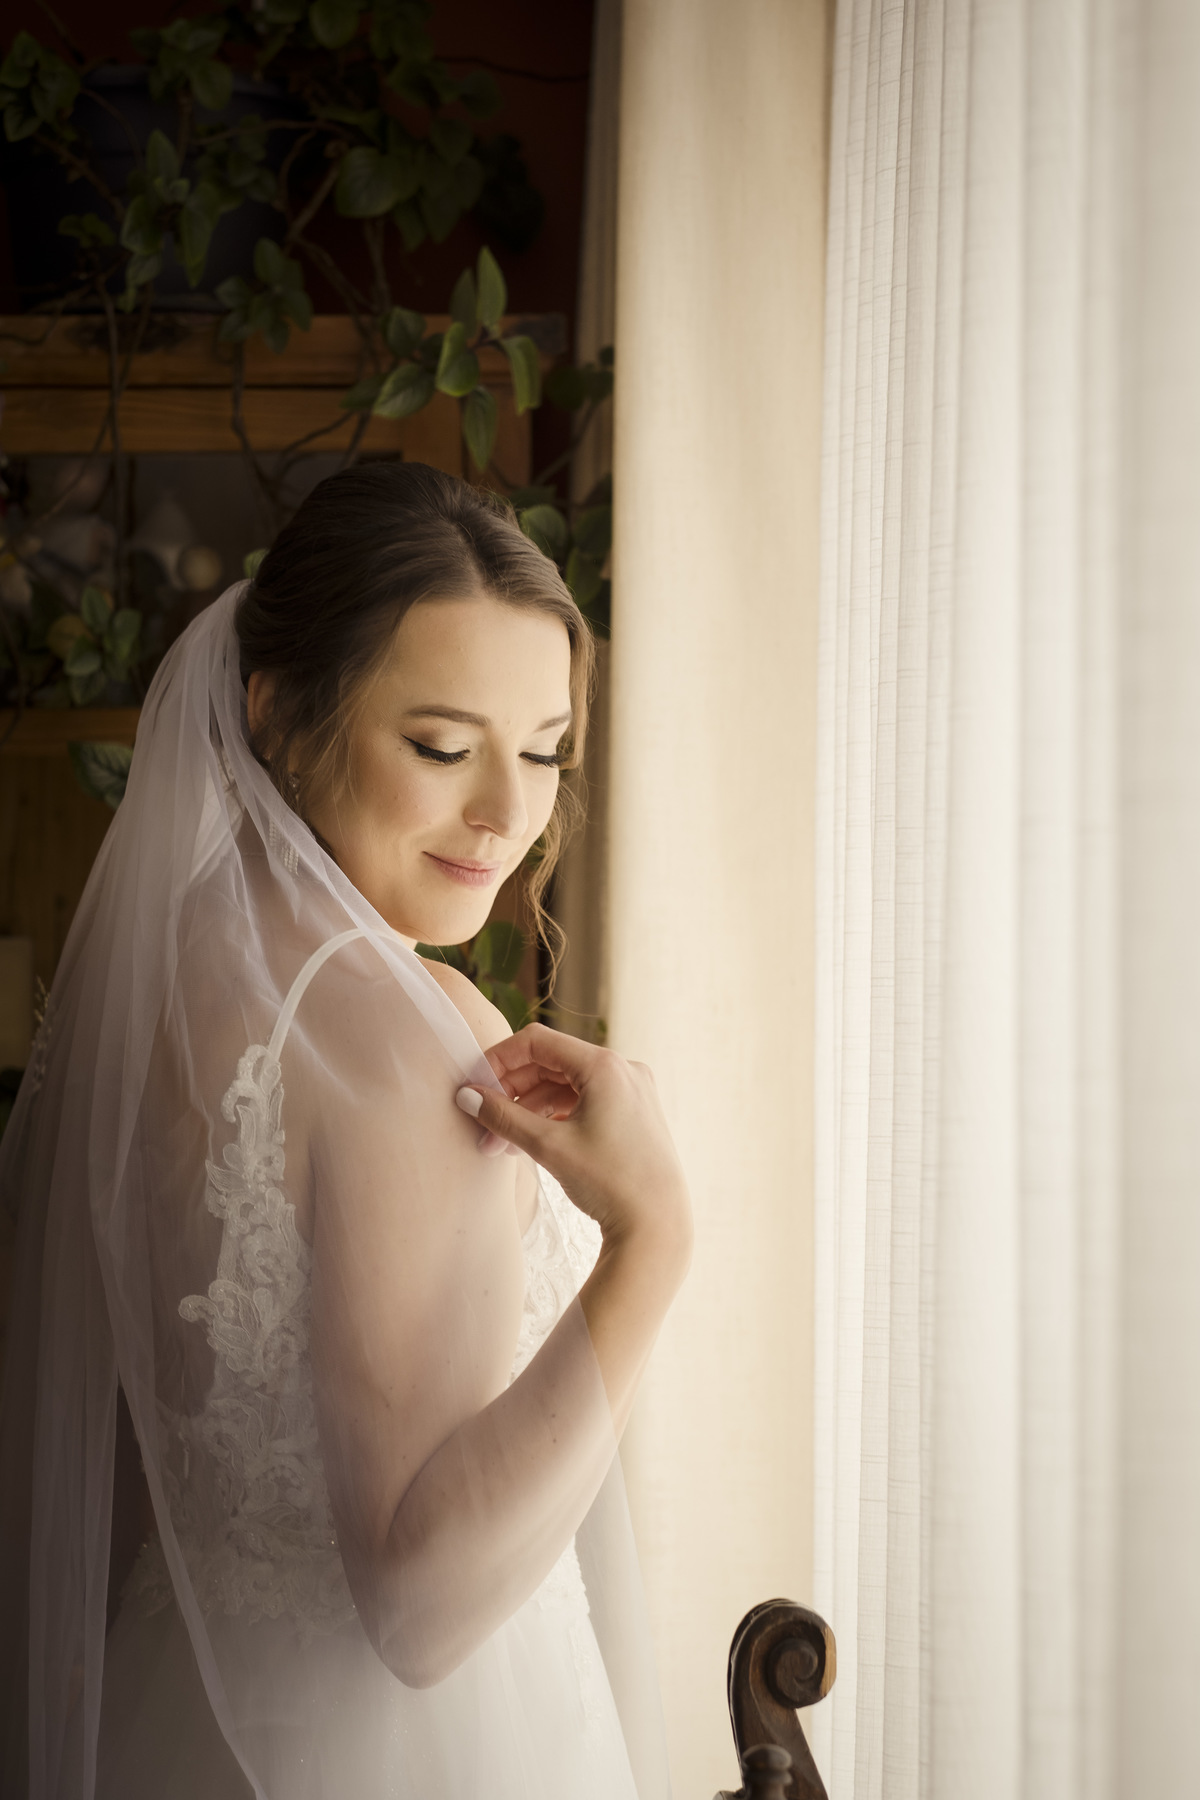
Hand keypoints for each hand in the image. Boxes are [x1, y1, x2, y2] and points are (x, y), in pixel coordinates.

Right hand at [457, 1024, 691, 1259]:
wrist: (657, 1226)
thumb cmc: (609, 1182)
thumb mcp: (548, 1146)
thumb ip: (503, 1116)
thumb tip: (467, 1097)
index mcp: (605, 1066)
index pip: (537, 1043)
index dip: (499, 1060)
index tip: (475, 1086)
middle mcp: (622, 1070)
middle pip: (550, 1064)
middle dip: (511, 1093)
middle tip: (482, 1122)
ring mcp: (630, 1092)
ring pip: (564, 1087)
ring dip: (528, 1110)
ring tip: (498, 1144)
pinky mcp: (632, 1114)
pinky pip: (583, 1103)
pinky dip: (553, 1118)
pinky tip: (528, 1142)